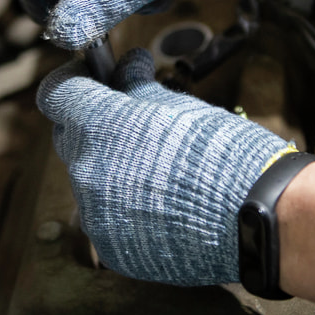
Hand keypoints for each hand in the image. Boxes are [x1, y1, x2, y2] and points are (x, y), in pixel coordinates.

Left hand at [36, 48, 295, 284]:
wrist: (257, 217)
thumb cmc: (223, 154)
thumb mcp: (180, 105)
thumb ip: (139, 86)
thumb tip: (127, 66)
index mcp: (99, 127)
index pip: (57, 94)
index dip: (72, 81)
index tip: (90, 78)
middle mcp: (86, 172)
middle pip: (70, 138)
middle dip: (93, 124)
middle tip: (130, 119)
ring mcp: (97, 216)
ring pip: (89, 181)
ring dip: (110, 168)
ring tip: (155, 167)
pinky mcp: (113, 249)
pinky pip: (106, 218)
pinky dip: (124, 206)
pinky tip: (160, 201)